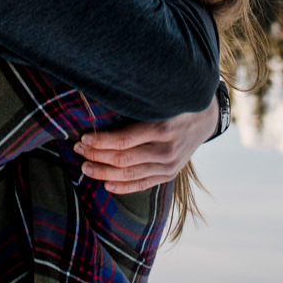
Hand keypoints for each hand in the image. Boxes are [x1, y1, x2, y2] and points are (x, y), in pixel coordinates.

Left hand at [74, 100, 217, 193]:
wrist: (205, 118)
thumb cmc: (175, 101)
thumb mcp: (160, 97)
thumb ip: (137, 102)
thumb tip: (103, 95)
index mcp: (162, 127)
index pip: (124, 140)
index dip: (101, 142)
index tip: (82, 138)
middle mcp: (166, 150)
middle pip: (123, 159)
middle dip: (97, 156)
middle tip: (77, 150)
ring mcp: (168, 165)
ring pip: (130, 174)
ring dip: (104, 173)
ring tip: (85, 169)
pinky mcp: (169, 174)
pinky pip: (143, 184)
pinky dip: (123, 186)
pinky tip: (106, 185)